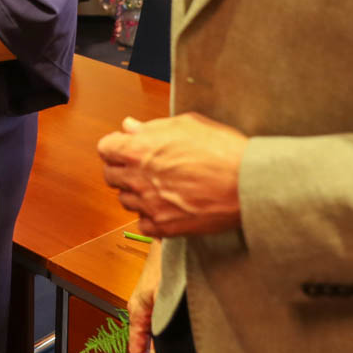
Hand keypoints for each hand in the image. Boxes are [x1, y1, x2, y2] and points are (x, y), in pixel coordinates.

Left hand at [97, 112, 246, 236]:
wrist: (247, 184)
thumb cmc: (222, 151)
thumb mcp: (186, 125)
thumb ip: (152, 127)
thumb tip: (130, 126)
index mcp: (139, 149)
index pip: (105, 148)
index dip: (115, 147)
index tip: (123, 148)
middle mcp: (138, 178)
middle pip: (110, 176)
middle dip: (121, 169)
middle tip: (140, 167)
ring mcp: (149, 205)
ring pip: (125, 201)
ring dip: (135, 193)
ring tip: (158, 186)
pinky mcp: (163, 227)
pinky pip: (142, 225)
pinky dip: (150, 217)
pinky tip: (165, 206)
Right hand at [127, 247, 162, 352]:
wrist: (172, 242)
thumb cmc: (167, 265)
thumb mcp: (164, 299)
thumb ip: (163, 324)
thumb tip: (166, 351)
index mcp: (136, 313)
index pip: (137, 350)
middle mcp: (139, 312)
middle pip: (143, 347)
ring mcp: (148, 307)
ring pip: (152, 339)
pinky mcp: (158, 302)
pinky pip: (158, 329)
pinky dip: (166, 342)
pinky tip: (180, 347)